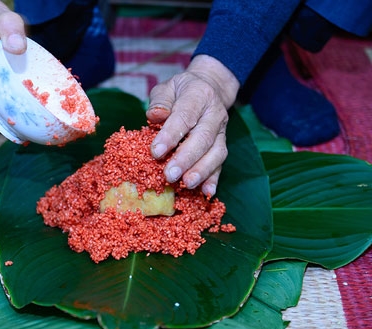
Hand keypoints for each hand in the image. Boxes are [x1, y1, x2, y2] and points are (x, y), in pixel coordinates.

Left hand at [147, 54, 239, 196]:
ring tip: (186, 184)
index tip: (156, 152)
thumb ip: (160, 101)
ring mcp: (221, 131)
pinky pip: (220, 163)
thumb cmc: (182, 91)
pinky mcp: (222, 145)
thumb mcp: (167, 88)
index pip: (185, 116)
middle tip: (169, 175)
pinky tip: (207, 193)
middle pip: (203, 138)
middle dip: (186, 159)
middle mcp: (214, 114)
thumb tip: (155, 116)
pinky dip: (214, 179)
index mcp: (199, 95)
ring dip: (201, 171)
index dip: (171, 135)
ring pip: (216, 153)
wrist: (210, 87)